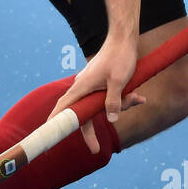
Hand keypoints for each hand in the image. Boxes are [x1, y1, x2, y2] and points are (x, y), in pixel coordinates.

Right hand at [47, 35, 146, 153]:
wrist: (123, 38)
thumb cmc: (120, 57)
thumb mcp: (119, 82)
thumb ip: (114, 102)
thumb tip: (111, 120)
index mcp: (82, 86)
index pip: (64, 108)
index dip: (56, 122)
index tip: (49, 135)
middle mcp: (82, 87)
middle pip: (81, 113)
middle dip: (90, 131)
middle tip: (95, 149)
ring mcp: (90, 85)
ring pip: (97, 106)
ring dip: (117, 107)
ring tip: (137, 98)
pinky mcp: (99, 83)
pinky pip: (105, 98)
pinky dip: (119, 101)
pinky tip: (138, 97)